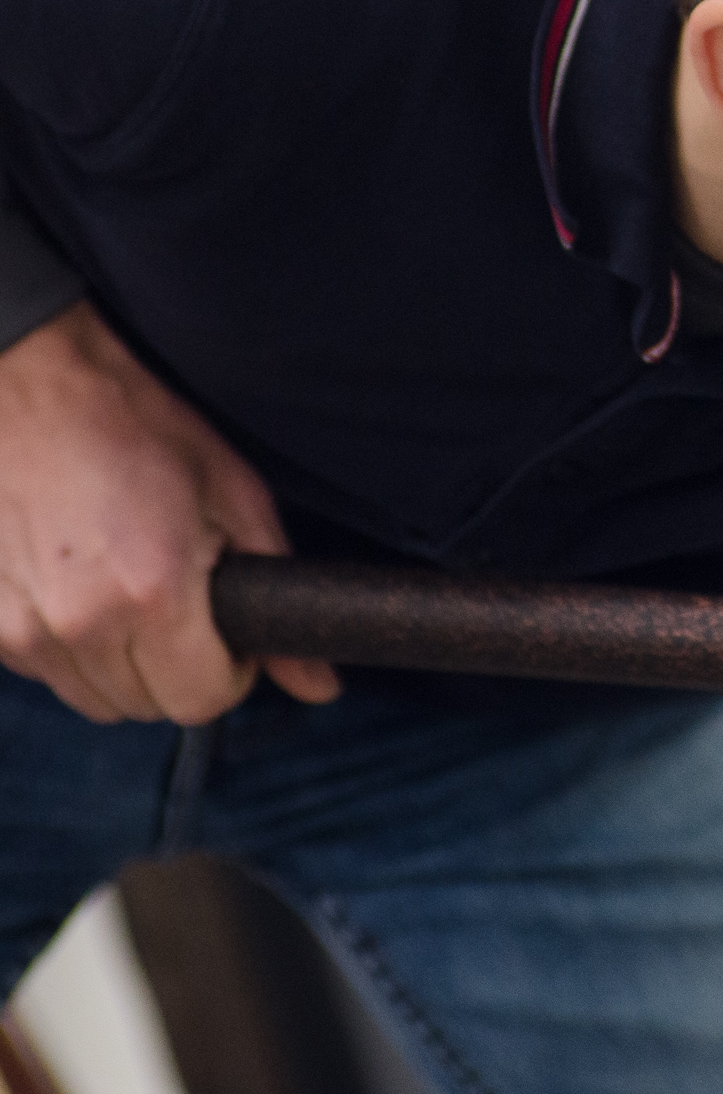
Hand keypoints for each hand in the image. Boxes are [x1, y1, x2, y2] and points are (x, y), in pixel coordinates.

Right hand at [0, 302, 337, 723]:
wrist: (28, 385)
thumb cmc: (138, 428)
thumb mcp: (234, 496)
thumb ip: (279, 596)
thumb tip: (321, 688)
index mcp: (152, 596)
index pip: (204, 702)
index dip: (231, 673)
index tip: (229, 634)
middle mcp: (79, 625)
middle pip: (150, 707)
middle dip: (181, 670)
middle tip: (186, 608)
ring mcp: (19, 630)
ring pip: (95, 699)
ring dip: (125, 666)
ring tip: (133, 594)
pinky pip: (46, 672)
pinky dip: (72, 650)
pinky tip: (82, 590)